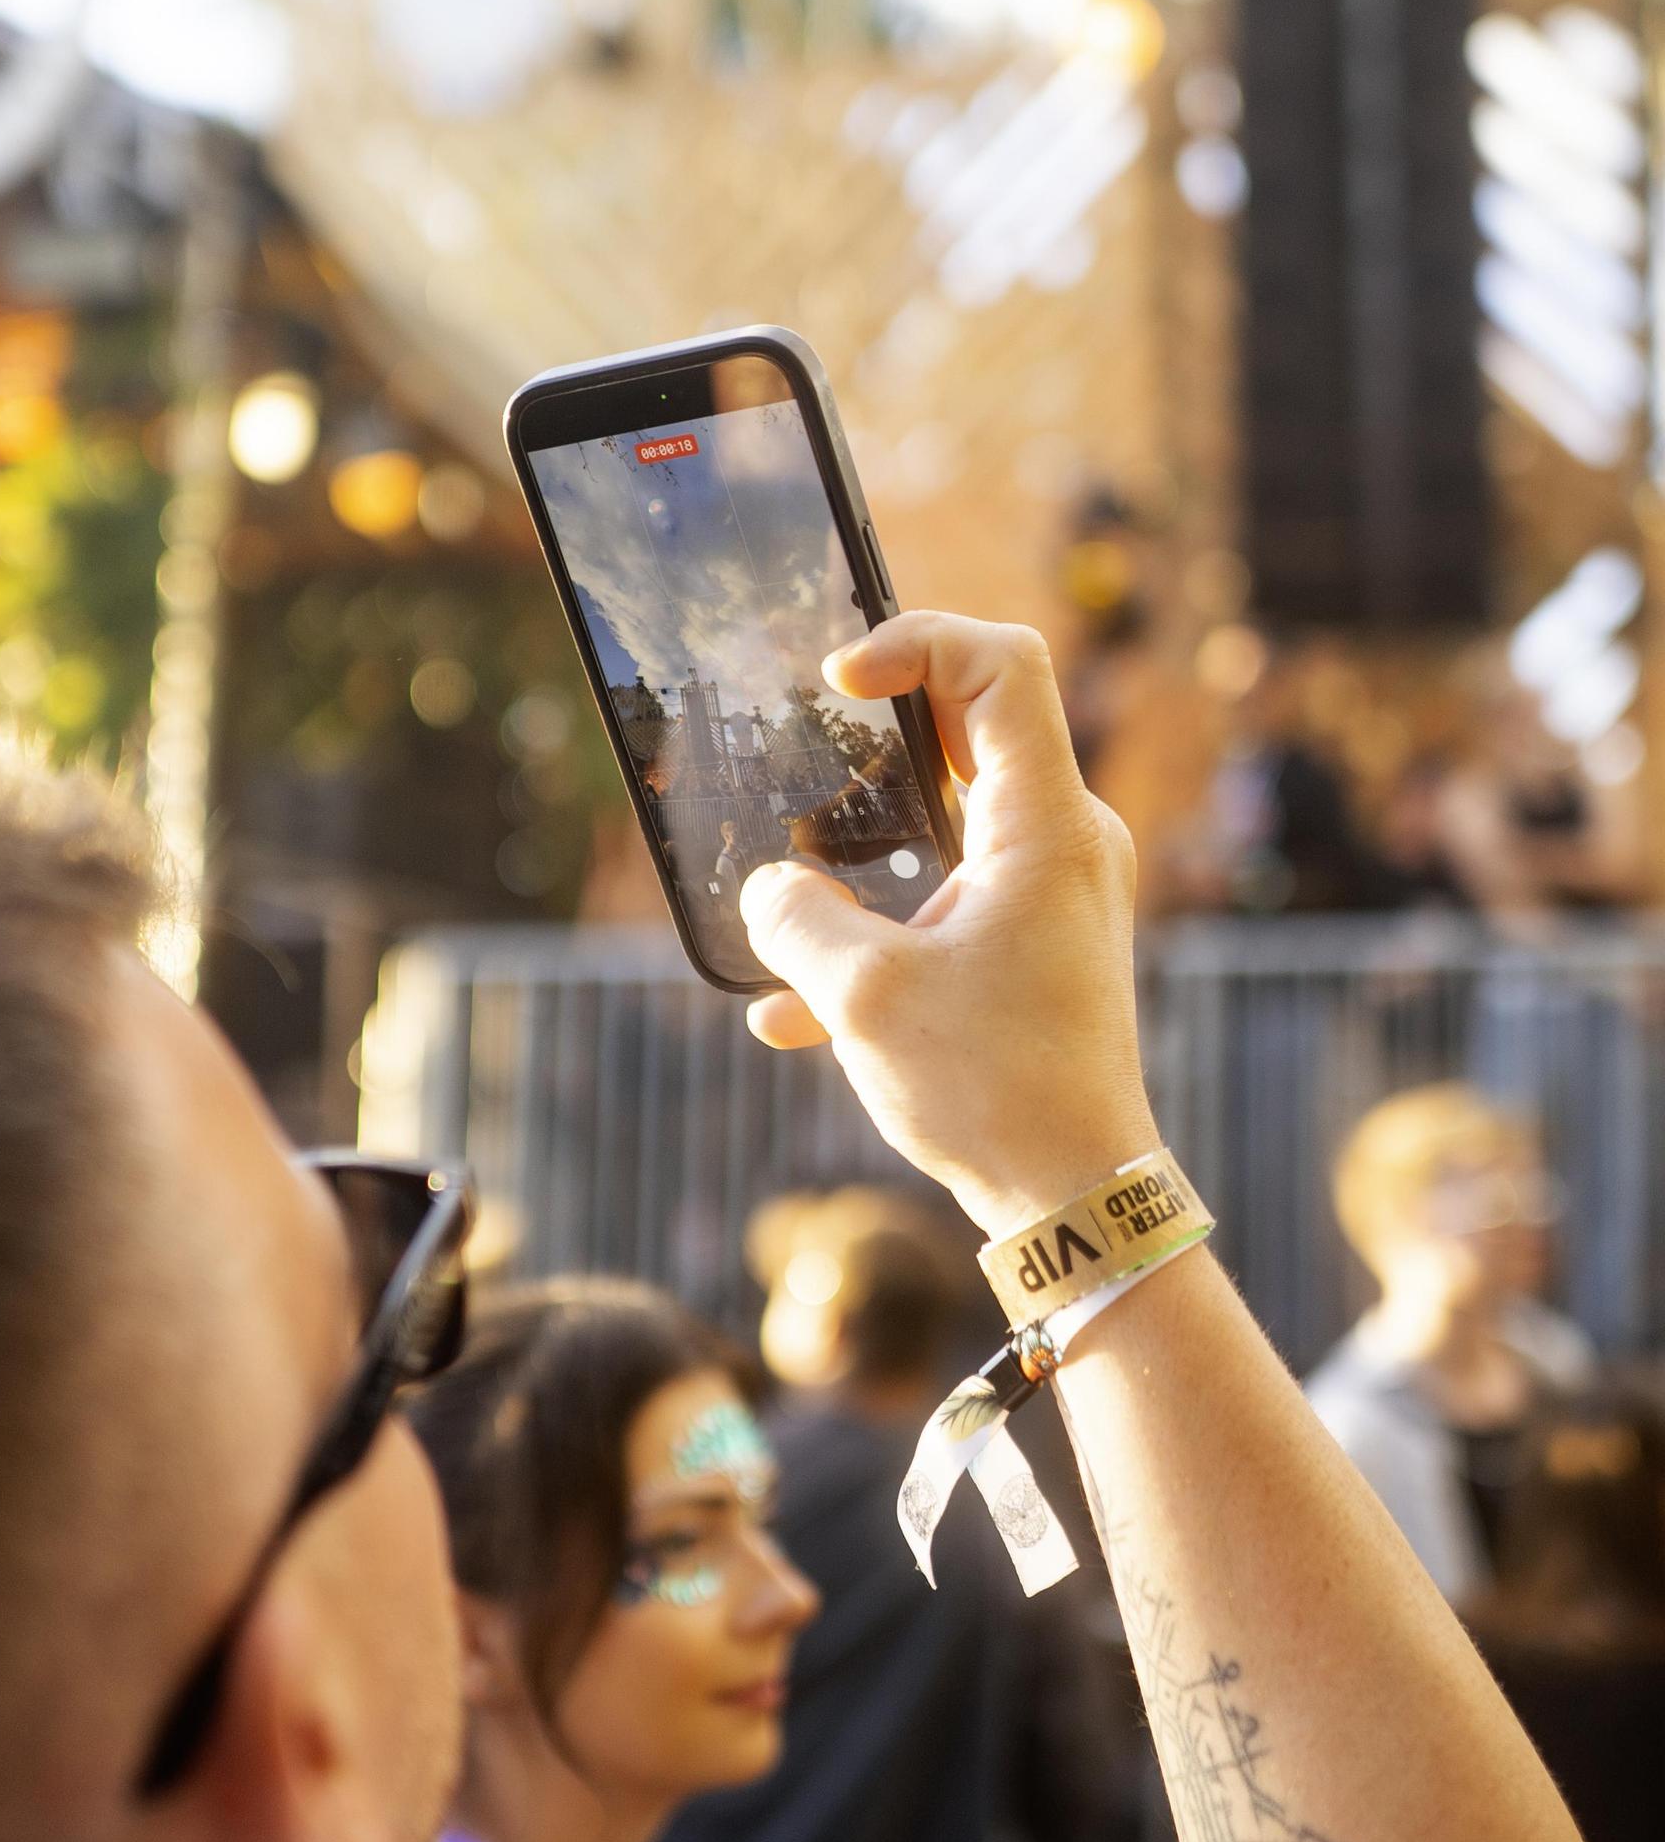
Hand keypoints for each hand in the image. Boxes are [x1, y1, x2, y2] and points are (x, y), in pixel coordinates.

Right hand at [740, 614, 1154, 1238]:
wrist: (1073, 1200)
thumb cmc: (992, 1090)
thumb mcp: (863, 996)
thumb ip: (795, 920)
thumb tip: (767, 890)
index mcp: (1045, 826)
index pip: (1001, 665)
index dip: (916, 641)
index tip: (840, 682)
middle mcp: (1066, 846)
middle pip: (973, 734)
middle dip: (876, 742)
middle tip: (805, 756)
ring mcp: (1055, 900)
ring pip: (951, 830)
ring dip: (865, 853)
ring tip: (788, 893)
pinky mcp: (1038, 954)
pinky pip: (950, 910)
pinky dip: (882, 937)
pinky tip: (794, 1012)